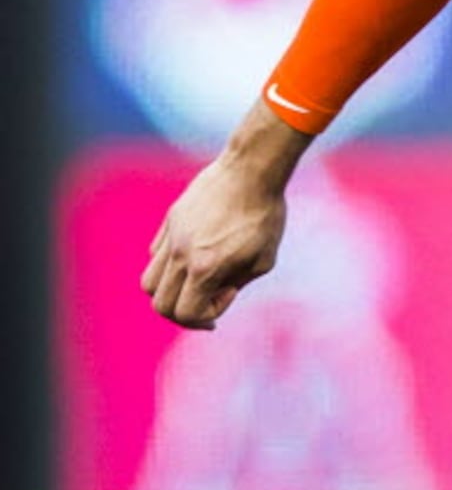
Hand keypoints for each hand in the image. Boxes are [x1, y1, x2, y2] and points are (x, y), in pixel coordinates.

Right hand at [140, 101, 312, 328]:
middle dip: (183, 312)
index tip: (228, 296)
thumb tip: (214, 297)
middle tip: (207, 304)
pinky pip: (155, 255)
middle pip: (160, 304)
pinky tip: (195, 257)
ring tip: (196, 283)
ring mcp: (171, 236)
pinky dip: (169, 267)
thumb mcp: (263, 260)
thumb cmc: (264, 217)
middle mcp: (181, 254)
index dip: (205, 317)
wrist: (250, 171)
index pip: (186, 313)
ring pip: (148, 282)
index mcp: (205, 267)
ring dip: (170, 292)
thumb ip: (234, 285)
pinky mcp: (169, 221)